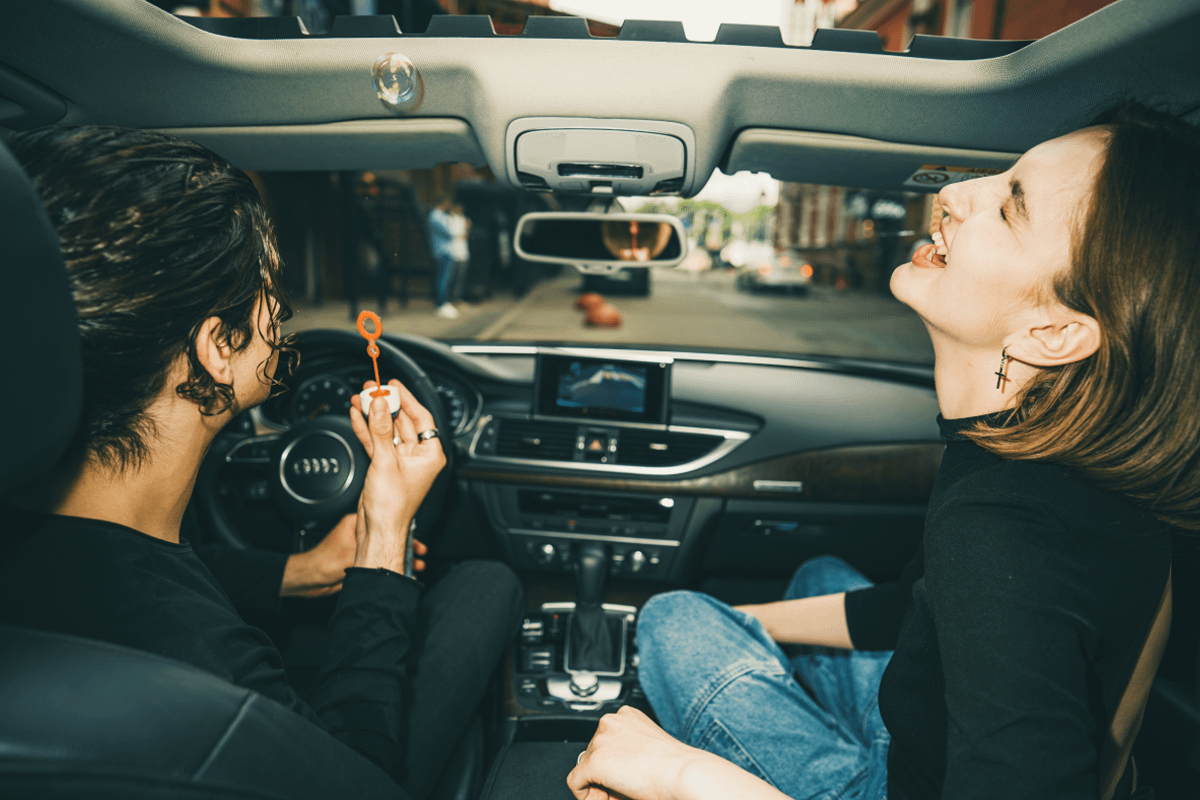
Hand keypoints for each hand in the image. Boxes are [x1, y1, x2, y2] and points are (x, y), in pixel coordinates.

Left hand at [280, 513, 428, 596]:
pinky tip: (403, 571)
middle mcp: (361, 534)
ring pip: (387, 550)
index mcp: (356, 523)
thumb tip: (391, 547)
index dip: (402, 530)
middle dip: (406, 546)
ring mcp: (363, 548)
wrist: (311, 580)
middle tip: (420, 553)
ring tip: (416, 565)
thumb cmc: (322, 563)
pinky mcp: (363, 561)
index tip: (414, 536)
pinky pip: (382, 561)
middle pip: (389, 536)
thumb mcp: (351, 552)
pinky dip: (393, 565)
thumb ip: (372, 550)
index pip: (385, 521)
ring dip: (401, 557)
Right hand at [348, 379, 445, 573]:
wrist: (378, 530)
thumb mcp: (386, 462)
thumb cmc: (392, 507)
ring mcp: (401, 461)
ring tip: (361, 398)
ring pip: (387, 430)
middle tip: (373, 389)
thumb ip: (381, 430)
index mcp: (430, 455)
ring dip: (374, 415)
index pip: (421, 417)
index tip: (395, 385)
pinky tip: (358, 415)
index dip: (408, 399)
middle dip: (387, 404)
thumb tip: (379, 405)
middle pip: (403, 421)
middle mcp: (418, 457)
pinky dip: (367, 429)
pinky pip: (377, 441)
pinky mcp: (385, 466)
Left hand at [567, 706, 789, 799]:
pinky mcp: (594, 761)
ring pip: (584, 768)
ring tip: (623, 792)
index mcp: (626, 715)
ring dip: (599, 784)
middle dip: (605, 774)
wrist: (682, 773)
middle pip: (593, 754)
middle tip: (625, 788)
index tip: (627, 775)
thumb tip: (614, 767)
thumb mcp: (648, 746)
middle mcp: (611, 722)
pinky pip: (576, 784)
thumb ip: (628, 749)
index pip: (606, 740)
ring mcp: (601, 741)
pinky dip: (588, 796)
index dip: (614, 763)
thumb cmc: (676, 764)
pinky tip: (609, 798)